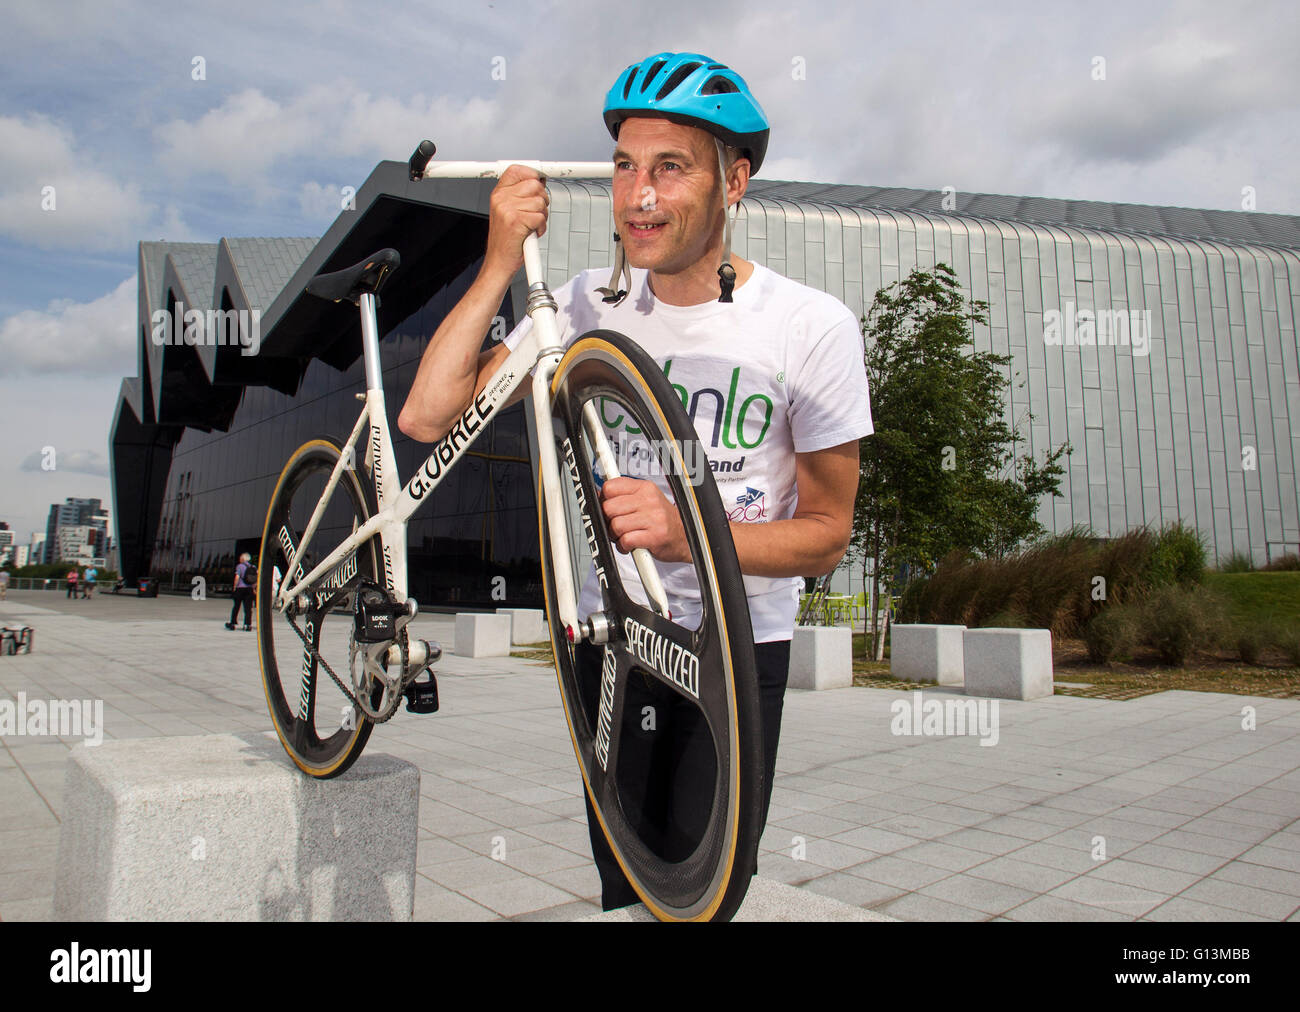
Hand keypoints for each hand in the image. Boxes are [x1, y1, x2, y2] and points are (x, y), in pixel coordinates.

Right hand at [483, 164, 548, 278]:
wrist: (498, 263)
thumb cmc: (506, 241)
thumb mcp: (508, 213)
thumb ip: (521, 196)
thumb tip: (540, 182)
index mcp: (498, 194)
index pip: (517, 170)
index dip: (532, 175)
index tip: (539, 182)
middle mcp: (501, 199)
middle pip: (534, 185)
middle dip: (542, 199)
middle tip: (535, 213)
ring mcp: (507, 209)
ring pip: (540, 202)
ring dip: (542, 216)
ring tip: (531, 226)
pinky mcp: (516, 221)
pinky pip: (540, 217)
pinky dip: (541, 228)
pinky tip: (531, 233)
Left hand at [600, 477, 690, 562]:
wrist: (685, 537)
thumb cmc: (661, 520)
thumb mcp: (645, 500)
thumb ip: (623, 496)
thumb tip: (597, 496)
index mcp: (644, 488)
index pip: (610, 487)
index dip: (603, 500)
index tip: (609, 509)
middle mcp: (649, 500)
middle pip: (609, 508)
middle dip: (607, 521)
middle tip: (616, 526)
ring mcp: (653, 518)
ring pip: (615, 525)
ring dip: (615, 536)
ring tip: (625, 536)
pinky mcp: (654, 536)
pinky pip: (626, 540)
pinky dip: (623, 546)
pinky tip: (630, 545)